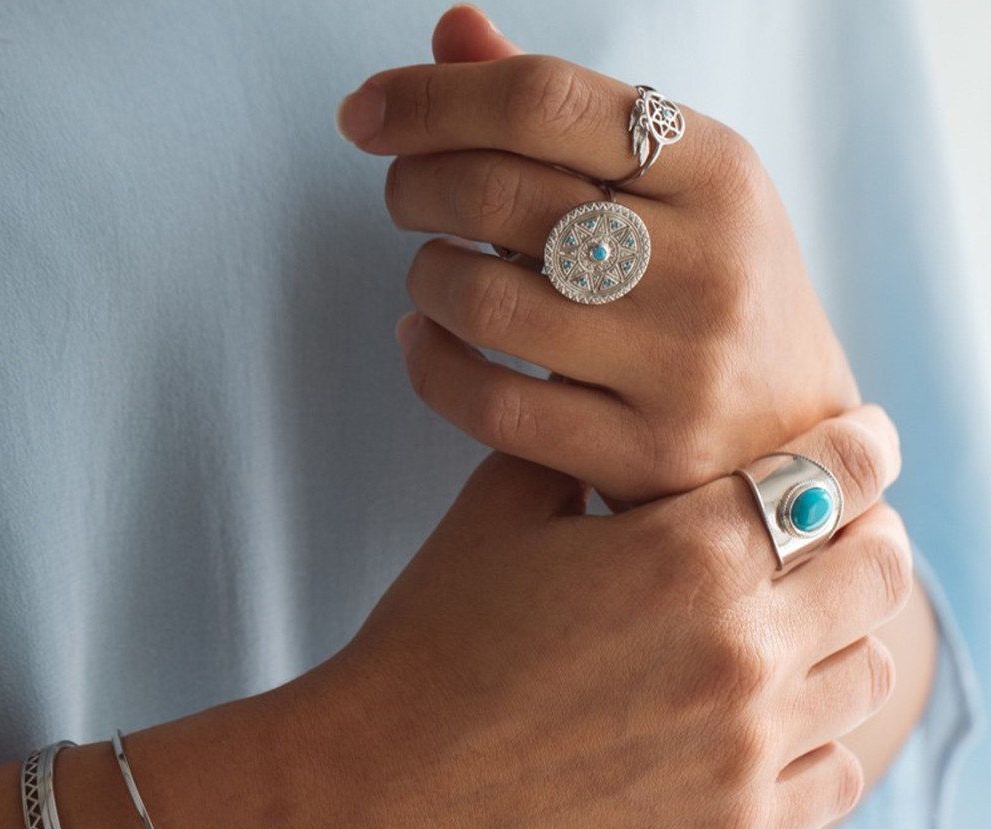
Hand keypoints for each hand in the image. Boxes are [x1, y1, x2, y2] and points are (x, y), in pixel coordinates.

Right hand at [277, 405, 908, 828]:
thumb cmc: (429, 648)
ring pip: (868, 673)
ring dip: (839, 641)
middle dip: (859, 540)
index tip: (862, 449)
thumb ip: (581, 461)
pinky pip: (838, 775)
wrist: (380, 792)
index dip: (859, 451)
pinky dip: (819, 739)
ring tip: (788, 639)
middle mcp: (742, 648)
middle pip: (877, 570)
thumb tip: (624, 440)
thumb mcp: (496, 518)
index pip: (838, 477)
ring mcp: (746, 750)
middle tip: (825, 543)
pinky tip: (767, 727)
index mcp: (688, 554)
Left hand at [335, 6, 859, 500]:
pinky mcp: (642, 456)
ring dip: (425, 276)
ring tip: (431, 272)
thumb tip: (453, 33)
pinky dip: (428, 364)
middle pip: (501, 194)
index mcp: (719, 172)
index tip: (364, 114)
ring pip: (485, 301)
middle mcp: (707, 266)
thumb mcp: (674, 189)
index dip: (432, 98)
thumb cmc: (715, 293)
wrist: (794, 432)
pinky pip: (489, 404)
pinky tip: (422, 339)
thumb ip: (564, 115)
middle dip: (416, 184)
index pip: (544, 99)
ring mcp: (678, 370)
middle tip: (401, 196)